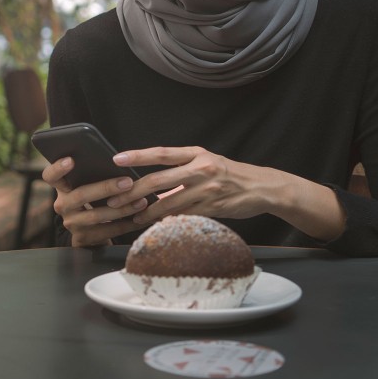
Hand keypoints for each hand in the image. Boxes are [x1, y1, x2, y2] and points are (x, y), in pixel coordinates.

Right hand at [43, 156, 149, 246]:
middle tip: (128, 182)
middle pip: (80, 194)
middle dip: (106, 188)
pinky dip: (126, 225)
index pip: (50, 176)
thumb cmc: (95, 200)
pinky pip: (107, 231)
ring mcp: (71, 223)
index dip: (57, 168)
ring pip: (96, 215)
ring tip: (141, 201)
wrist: (92, 233)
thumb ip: (94, 176)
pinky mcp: (83, 239)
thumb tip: (121, 161)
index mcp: (62, 188)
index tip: (71, 160)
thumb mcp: (89, 187)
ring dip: (122, 208)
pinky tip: (141, 218)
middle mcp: (63, 205)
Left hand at [107, 146, 346, 241]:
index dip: (138, 156)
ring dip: (147, 212)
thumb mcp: (208, 164)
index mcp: (197, 153)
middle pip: (158, 180)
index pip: (161, 153)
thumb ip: (182, 173)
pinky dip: (168, 221)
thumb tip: (155, 190)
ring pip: (168, 203)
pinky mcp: (212, 207)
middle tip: (115, 199)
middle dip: (133, 191)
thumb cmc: (231, 175)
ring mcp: (206, 189)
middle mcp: (200, 168)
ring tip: (132, 217)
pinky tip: (156, 225)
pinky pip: (183, 216)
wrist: (262, 188)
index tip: (116, 159)